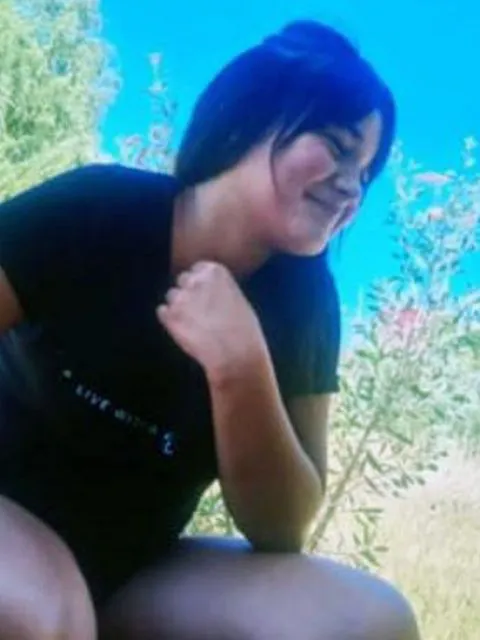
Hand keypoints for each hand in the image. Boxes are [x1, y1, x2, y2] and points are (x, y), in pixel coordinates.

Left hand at [157, 262, 266, 382]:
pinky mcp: (170, 317)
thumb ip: (219, 289)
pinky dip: (170, 319)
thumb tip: (209, 291)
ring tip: (194, 323)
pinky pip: (162, 311)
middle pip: (183, 279)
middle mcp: (195, 280)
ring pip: (171, 295)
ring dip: (179, 306)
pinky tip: (184, 330)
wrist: (235, 355)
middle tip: (199, 310)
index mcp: (215, 272)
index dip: (201, 282)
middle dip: (189, 292)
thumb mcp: (237, 299)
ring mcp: (181, 297)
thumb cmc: (244, 331)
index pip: (198, 268)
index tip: (205, 293)